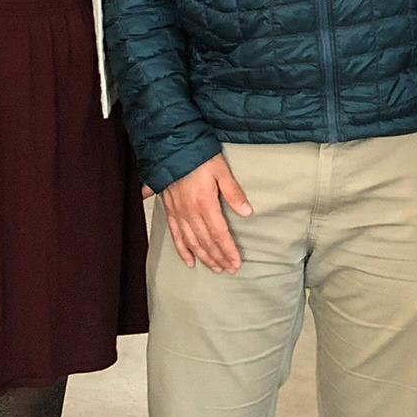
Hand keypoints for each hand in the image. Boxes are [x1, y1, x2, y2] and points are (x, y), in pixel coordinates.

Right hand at [159, 153, 253, 273]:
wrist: (171, 147)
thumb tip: (247, 212)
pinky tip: (189, 261)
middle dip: (218, 257)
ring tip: (215, 268)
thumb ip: (233, 192)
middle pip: (206, 241)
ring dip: (204, 257)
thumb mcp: (221, 170)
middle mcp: (190, 212)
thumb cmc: (198, 156)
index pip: (219, 233)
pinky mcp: (169, 210)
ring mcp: (178, 213)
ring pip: (192, 242)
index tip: (236, 262)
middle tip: (229, 269)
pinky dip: (182, 250)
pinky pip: (175, 235)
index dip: (228, 250)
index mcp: (204, 203)